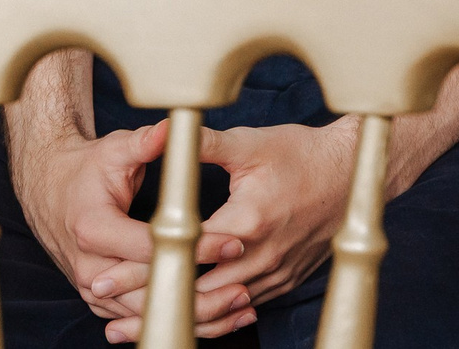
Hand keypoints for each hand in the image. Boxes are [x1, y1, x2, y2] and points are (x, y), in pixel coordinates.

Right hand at [12, 119, 247, 329]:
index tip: (234, 243)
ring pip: (147, 313)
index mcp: (94, 229)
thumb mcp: (115, 149)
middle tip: (246, 287)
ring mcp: (94, 289)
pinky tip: (217, 318)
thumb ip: (145, 141)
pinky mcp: (102, 299)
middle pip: (149, 291)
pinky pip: (142, 318)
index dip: (195, 246)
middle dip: (199, 291)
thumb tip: (171, 128)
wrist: (52, 191)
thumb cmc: (88, 169)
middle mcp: (91, 267)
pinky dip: (177, 318)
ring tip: (241, 306)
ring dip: (194, 313)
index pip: (151, 247)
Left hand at [101, 120, 365, 344]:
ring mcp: (274, 274)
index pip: (180, 255)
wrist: (355, 174)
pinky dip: (206, 319)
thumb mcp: (254, 144)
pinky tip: (183, 320)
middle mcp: (261, 256)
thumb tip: (164, 131)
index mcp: (248, 222)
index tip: (103, 278)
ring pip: (215, 311)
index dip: (137, 270)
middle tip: (106, 310)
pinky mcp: (283, 281)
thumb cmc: (305, 154)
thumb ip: (204, 145)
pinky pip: (239, 310)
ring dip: (173, 319)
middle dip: (146, 302)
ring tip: (131, 328)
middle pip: (192, 293)